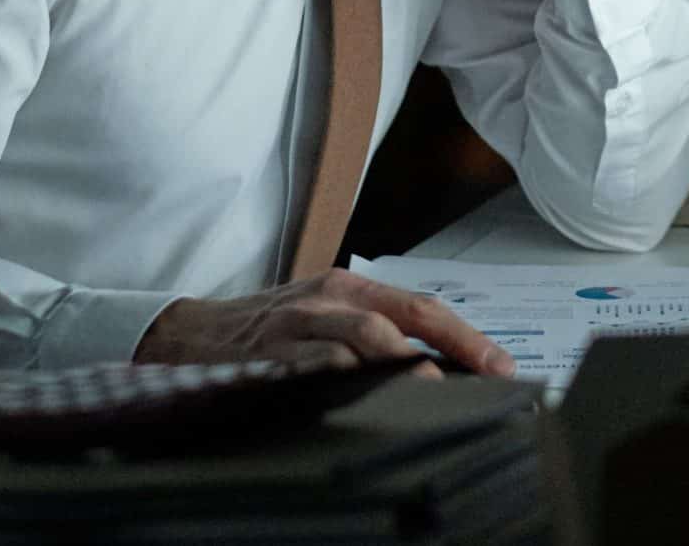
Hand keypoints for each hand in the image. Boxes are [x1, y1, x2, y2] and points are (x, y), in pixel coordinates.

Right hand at [133, 269, 517, 374]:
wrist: (188, 334)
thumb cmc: (266, 329)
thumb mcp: (322, 315)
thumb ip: (374, 332)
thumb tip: (438, 369)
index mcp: (347, 287)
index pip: (420, 306)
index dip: (465, 336)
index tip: (501, 365)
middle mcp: (325, 300)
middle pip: (399, 320)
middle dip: (447, 351)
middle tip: (481, 383)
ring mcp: (296, 326)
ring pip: (361, 340)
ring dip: (403, 367)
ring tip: (434, 394)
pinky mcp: (268, 356)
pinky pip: (314, 367)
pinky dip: (347, 382)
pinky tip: (371, 401)